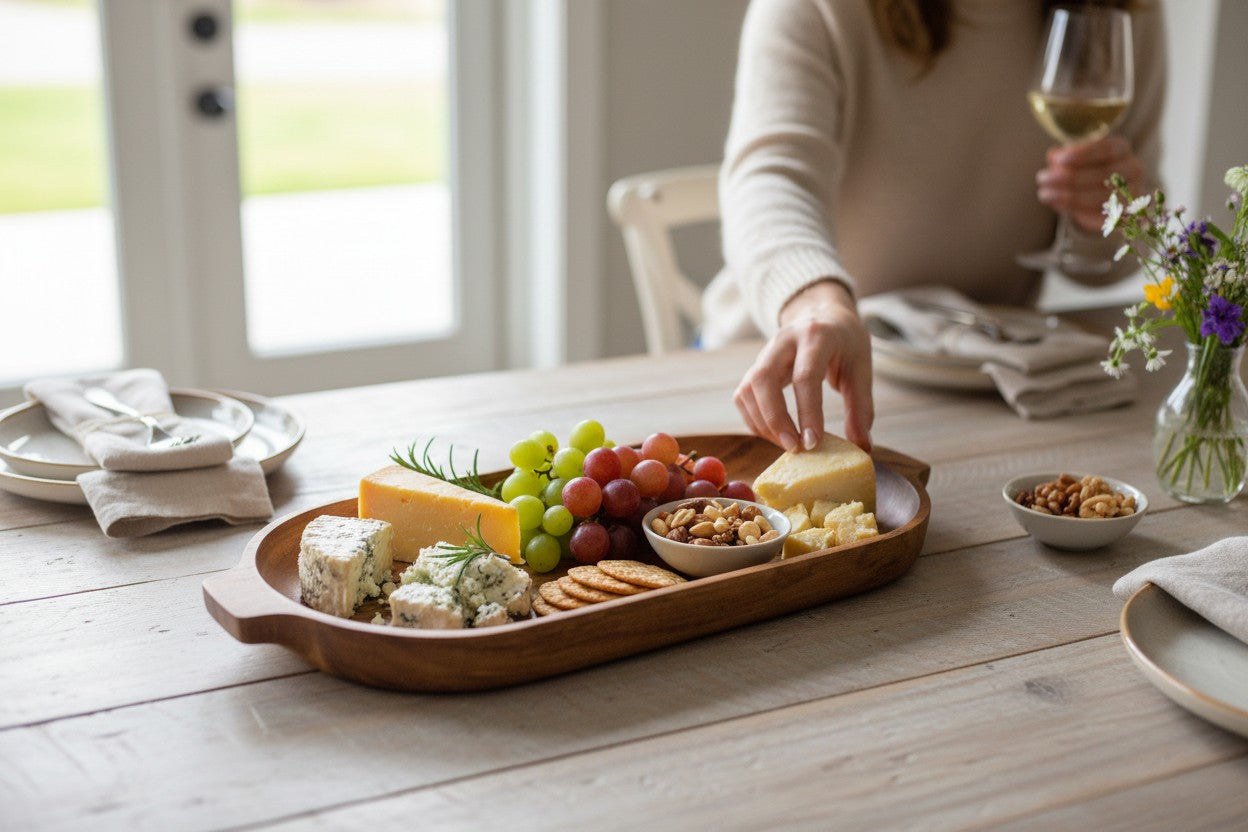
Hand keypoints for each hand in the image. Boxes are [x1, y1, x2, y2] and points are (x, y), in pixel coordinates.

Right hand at [733, 280, 873, 452]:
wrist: (823, 316)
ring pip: (748, 389)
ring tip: (787, 444)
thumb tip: (862, 447)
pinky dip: (755, 420)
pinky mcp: (755, 367)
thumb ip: (861, 407)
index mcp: (816, 336)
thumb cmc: (845, 344)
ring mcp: (765, 353)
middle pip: (764, 380)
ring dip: (763, 423)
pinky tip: (775, 433)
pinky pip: (743, 396)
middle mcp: (784, 341)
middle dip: (775, 420)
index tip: (813, 443)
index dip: (807, 412)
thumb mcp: (861, 369)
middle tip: (794, 448)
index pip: (805, 376)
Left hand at [1036, 136, 1143, 232]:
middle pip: (1103, 173)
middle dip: (1069, 177)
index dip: (1084, 153)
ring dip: (1069, 196)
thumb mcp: (1073, 160)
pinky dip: (1078, 211)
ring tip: (1045, 194)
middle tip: (1042, 179)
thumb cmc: (1084, 171)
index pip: (1107, 148)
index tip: (1059, 159)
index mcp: (1121, 149)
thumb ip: (1065, 157)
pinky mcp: (1126, 215)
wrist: (1102, 199)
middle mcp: (1133, 169)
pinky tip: (1058, 205)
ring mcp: (1133, 193)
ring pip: (1102, 196)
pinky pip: (1102, 215)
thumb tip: (1053, 156)